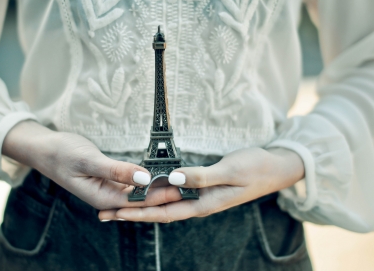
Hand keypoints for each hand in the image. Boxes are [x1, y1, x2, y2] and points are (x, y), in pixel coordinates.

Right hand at [3, 121, 181, 209]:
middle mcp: (108, 198)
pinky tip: (160, 177)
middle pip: (141, 200)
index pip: (138, 201)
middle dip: (164, 194)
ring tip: (181, 182)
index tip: (182, 188)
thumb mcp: (89, 160)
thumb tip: (143, 179)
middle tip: (189, 186)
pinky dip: (146, 181)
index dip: (161, 195)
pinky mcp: (110, 181)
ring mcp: (109, 190)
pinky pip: (132, 184)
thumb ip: (116, 171)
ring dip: (157, 188)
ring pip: (138, 193)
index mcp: (102, 198)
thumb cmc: (62, 154)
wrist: (45, 148)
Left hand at [98, 147, 304, 221]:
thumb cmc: (255, 169)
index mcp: (202, 204)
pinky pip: (173, 193)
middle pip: (157, 211)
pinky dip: (156, 193)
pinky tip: (146, 191)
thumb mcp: (230, 172)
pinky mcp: (201, 186)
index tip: (115, 212)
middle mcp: (197, 203)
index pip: (163, 212)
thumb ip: (201, 177)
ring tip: (118, 203)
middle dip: (131, 212)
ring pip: (163, 203)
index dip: (138, 213)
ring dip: (140, 204)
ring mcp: (199, 195)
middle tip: (105, 212)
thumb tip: (173, 180)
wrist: (274, 167)